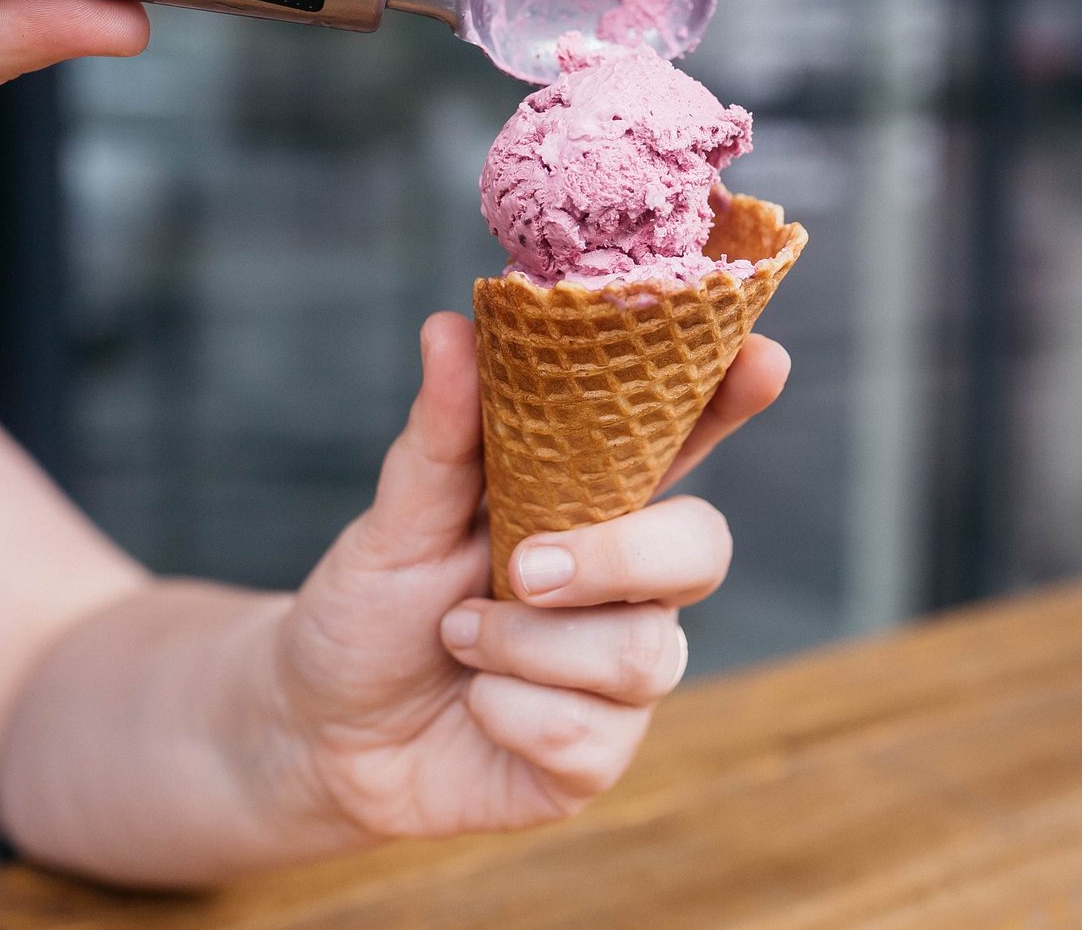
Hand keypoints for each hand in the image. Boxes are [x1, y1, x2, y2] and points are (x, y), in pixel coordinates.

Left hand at [265, 313, 789, 841]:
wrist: (320, 731)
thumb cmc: (372, 608)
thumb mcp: (398, 518)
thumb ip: (441, 435)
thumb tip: (450, 326)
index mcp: (591, 502)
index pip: (684, 437)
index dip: (731, 396)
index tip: (760, 357)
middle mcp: (628, 583)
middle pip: (702, 547)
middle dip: (620, 556)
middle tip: (526, 566)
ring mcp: (621, 672)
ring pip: (643, 650)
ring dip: (526, 644)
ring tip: (457, 634)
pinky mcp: (599, 756)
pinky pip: (590, 731)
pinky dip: (506, 710)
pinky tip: (472, 702)